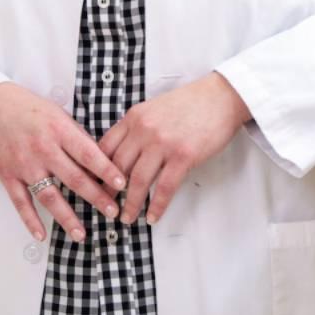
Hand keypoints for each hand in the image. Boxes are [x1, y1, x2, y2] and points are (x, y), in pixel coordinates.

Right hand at [0, 82, 126, 242]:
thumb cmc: (27, 107)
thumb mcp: (56, 113)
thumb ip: (75, 136)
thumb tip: (99, 158)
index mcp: (58, 129)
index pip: (88, 153)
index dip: (106, 170)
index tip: (122, 184)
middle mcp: (43, 148)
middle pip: (74, 178)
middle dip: (96, 197)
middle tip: (112, 212)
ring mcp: (24, 164)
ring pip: (49, 196)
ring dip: (67, 217)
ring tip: (82, 234)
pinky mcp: (7, 175)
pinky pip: (21, 203)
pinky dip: (30, 221)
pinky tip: (41, 235)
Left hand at [98, 72, 250, 226]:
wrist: (220, 97)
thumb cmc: (190, 103)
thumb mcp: (155, 108)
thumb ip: (138, 127)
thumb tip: (124, 154)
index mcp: (135, 117)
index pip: (105, 147)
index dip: (96, 170)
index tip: (93, 185)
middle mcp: (144, 129)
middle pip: (117, 166)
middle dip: (109, 191)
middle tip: (106, 207)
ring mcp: (163, 143)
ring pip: (138, 181)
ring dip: (131, 204)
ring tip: (127, 218)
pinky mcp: (183, 155)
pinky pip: (165, 188)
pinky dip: (157, 206)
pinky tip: (153, 217)